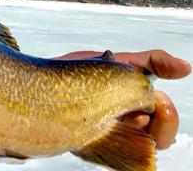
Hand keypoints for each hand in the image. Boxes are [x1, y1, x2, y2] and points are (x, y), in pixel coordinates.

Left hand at [57, 49, 190, 148]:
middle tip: (149, 104)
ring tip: (126, 110)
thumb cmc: (77, 72)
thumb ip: (153, 62)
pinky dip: (116, 143)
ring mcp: (104, 139)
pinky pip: (112, 157)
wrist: (40, 75)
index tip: (158, 98)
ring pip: (137, 150)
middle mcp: (122, 129)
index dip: (167, 117)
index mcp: (133, 113)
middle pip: (156, 142)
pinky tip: (107, 123)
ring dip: (138, 131)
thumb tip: (186, 68)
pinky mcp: (86, 145)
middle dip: (162, 124)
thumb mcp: (119, 62)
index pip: (162, 127)